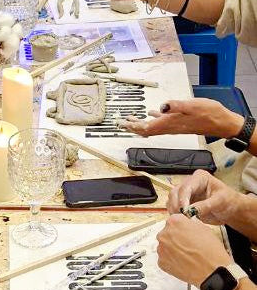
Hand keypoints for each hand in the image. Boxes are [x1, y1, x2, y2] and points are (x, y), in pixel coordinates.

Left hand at [120, 98, 242, 138]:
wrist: (221, 122)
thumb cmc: (209, 113)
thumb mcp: (192, 106)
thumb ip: (176, 106)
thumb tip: (161, 106)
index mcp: (169, 123)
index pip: (145, 127)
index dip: (133, 126)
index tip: (122, 124)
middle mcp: (169, 127)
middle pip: (146, 130)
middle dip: (133, 126)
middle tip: (122, 122)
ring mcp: (173, 125)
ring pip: (152, 127)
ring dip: (141, 124)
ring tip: (131, 119)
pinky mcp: (179, 123)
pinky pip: (161, 122)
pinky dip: (153, 119)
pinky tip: (152, 114)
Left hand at [156, 214, 229, 286]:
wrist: (210, 270)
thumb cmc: (210, 250)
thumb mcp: (204, 228)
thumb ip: (191, 224)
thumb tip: (187, 225)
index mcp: (174, 222)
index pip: (174, 220)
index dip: (181, 226)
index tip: (184, 230)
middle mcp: (164, 234)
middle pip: (167, 233)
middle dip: (175, 237)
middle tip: (187, 243)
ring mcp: (161, 249)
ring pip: (165, 246)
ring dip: (173, 248)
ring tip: (186, 254)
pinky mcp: (161, 262)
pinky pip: (165, 258)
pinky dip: (171, 259)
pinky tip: (183, 261)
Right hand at [167, 170, 245, 224]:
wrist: (229, 210)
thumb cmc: (228, 201)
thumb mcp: (219, 201)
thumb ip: (205, 205)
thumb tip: (190, 211)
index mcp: (200, 178)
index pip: (186, 187)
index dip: (182, 199)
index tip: (184, 211)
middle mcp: (190, 184)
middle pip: (175, 192)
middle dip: (176, 205)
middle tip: (183, 217)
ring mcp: (185, 194)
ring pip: (171, 200)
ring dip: (174, 210)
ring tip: (184, 219)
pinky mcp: (183, 203)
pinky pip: (173, 208)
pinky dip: (175, 214)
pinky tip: (183, 220)